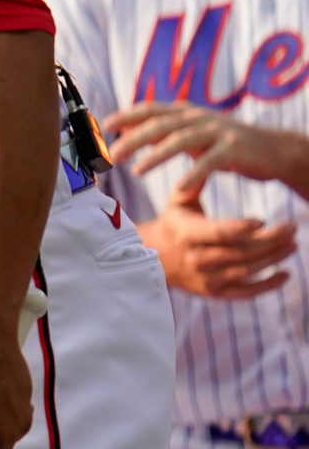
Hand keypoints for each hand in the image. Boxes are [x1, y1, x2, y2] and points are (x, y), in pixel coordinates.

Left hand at [107, 101, 308, 199]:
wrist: (274, 150)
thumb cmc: (226, 145)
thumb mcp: (193, 136)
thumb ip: (165, 134)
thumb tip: (130, 134)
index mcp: (186, 112)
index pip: (150, 109)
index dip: (126, 116)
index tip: (104, 127)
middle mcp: (199, 117)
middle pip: (159, 125)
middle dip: (132, 140)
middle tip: (111, 156)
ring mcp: (217, 131)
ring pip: (180, 140)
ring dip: (156, 156)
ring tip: (136, 171)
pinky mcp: (234, 149)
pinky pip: (210, 162)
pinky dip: (194, 174)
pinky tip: (180, 188)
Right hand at [136, 187, 295, 298]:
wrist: (154, 258)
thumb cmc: (173, 221)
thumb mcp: (178, 200)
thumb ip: (195, 182)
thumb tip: (208, 155)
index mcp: (186, 233)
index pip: (217, 233)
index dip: (240, 228)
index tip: (262, 219)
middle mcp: (196, 258)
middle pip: (240, 252)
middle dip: (270, 240)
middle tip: (293, 226)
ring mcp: (206, 278)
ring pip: (247, 270)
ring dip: (274, 258)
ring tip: (293, 243)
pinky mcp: (215, 292)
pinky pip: (245, 293)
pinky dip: (268, 286)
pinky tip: (286, 274)